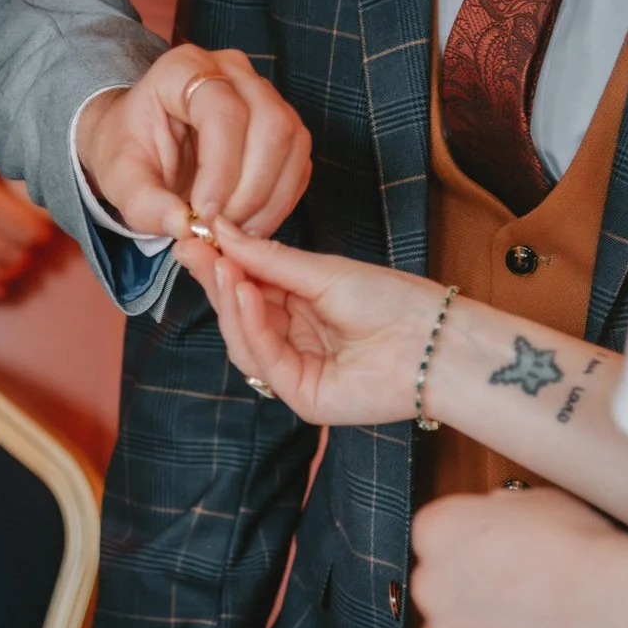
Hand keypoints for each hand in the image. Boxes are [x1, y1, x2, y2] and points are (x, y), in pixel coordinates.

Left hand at [76, 46, 310, 240]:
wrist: (143, 142)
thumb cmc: (129, 150)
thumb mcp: (119, 177)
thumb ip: (144, 202)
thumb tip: (185, 226)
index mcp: (184, 68)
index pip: (223, 111)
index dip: (221, 169)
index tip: (204, 214)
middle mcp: (232, 71)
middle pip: (271, 124)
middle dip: (250, 189)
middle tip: (221, 229)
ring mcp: (264, 94)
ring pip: (293, 142)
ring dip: (269, 198)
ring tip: (234, 231)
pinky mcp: (282, 125)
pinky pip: (298, 162)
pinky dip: (279, 201)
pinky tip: (250, 223)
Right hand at [172, 221, 441, 425]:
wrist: (432, 340)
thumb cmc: (392, 301)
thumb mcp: (323, 271)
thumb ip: (270, 259)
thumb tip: (223, 231)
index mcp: (301, 306)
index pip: (249, 287)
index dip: (221, 264)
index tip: (195, 237)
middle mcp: (295, 338)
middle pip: (240, 314)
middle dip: (217, 282)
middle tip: (195, 250)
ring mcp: (296, 369)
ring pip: (244, 340)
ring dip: (231, 303)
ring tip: (224, 269)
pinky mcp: (301, 395)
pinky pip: (265, 360)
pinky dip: (252, 326)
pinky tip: (247, 295)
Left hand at [411, 487, 624, 627]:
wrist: (601, 601)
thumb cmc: (575, 546)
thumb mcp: (534, 501)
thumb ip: (499, 508)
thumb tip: (494, 513)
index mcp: (436, 529)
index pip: (436, 538)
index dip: (471, 547)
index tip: (496, 554)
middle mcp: (427, 581)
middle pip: (438, 587)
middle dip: (468, 590)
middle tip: (514, 591)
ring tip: (521, 626)